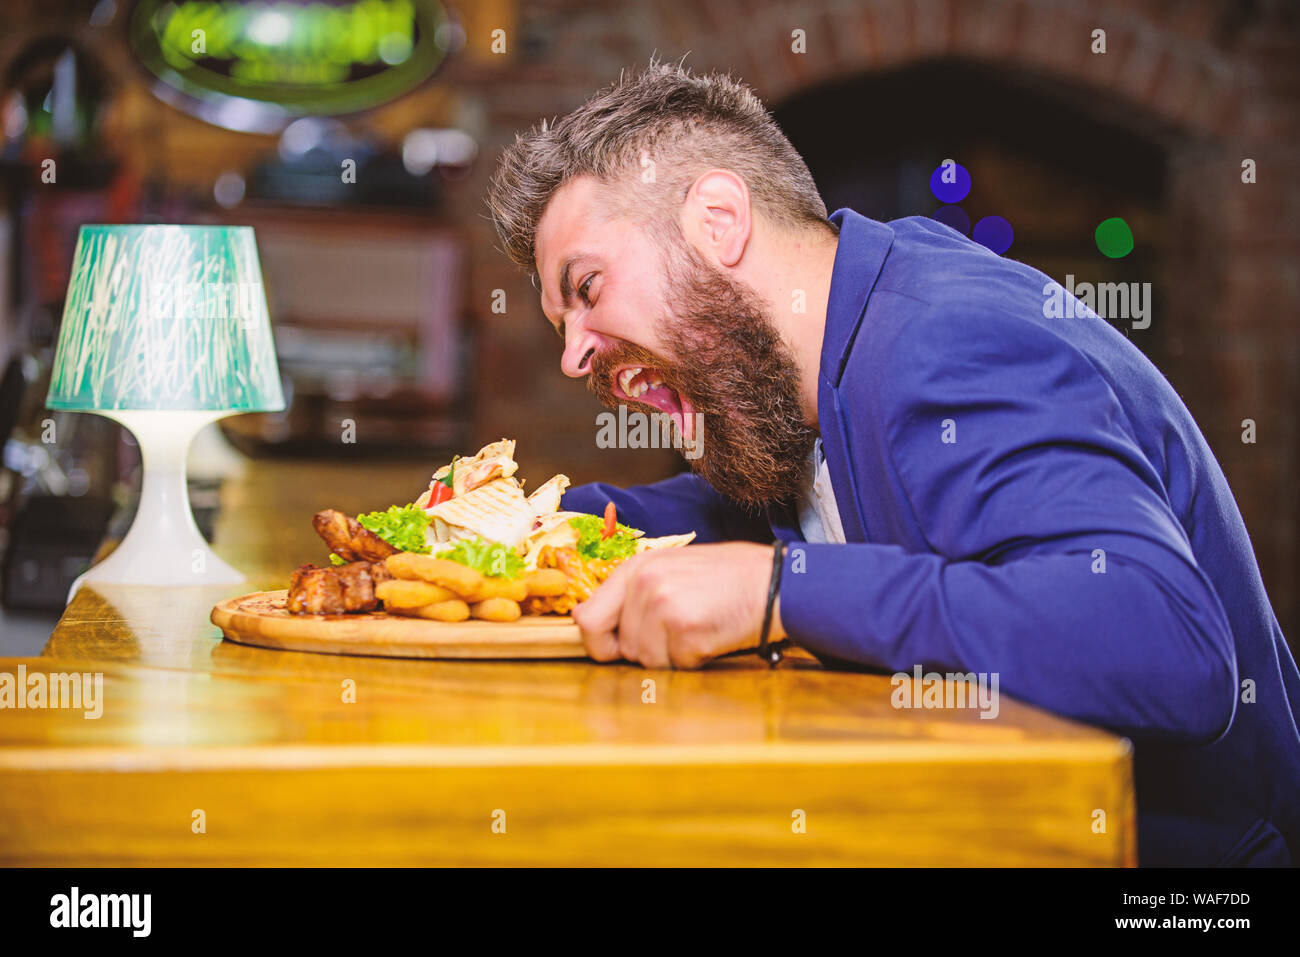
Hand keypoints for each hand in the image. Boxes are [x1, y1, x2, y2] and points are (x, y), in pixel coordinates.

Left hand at [572, 542, 780, 668]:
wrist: (776, 582)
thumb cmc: (727, 579)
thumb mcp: (672, 570)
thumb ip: (633, 594)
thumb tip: (590, 623)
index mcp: (635, 569)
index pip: (586, 619)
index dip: (598, 643)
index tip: (616, 650)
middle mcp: (643, 584)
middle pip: (619, 648)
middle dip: (645, 652)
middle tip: (677, 633)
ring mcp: (663, 606)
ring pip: (647, 661)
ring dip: (672, 657)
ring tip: (699, 629)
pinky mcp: (685, 630)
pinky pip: (675, 665)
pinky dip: (694, 660)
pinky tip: (711, 636)